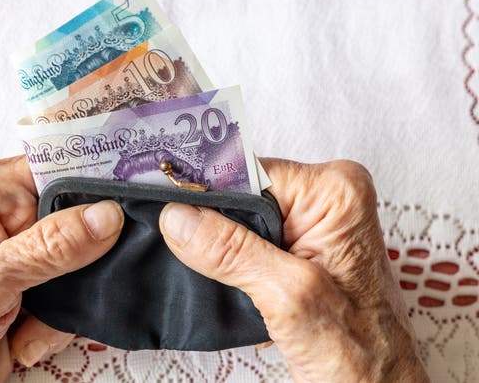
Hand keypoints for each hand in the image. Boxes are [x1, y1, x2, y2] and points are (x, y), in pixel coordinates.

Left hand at [0, 157, 123, 382]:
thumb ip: (48, 247)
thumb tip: (107, 215)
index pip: (59, 163)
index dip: (95, 184)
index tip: (125, 209)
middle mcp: (6, 210)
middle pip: (80, 213)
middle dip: (79, 263)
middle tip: (57, 294)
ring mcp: (23, 247)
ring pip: (87, 257)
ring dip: (66, 300)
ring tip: (27, 323)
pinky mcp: (34, 279)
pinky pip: (77, 287)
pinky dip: (59, 319)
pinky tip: (24, 334)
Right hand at [159, 159, 428, 381]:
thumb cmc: (358, 353)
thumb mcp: (288, 296)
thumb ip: (231, 252)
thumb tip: (178, 216)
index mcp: (336, 192)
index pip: (249, 170)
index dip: (206, 190)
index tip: (166, 207)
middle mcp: (327, 198)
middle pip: (242, 190)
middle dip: (211, 220)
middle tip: (185, 247)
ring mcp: (313, 222)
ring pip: (241, 215)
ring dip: (218, 242)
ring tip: (208, 269)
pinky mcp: (300, 245)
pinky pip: (249, 235)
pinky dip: (228, 255)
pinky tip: (221, 273)